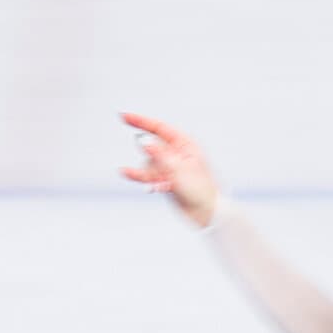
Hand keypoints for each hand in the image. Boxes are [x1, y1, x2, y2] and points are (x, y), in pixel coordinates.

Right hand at [119, 113, 219, 227]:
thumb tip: (144, 142)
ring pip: (148, 163)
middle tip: (161, 172)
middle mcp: (176, 153)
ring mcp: (169, 166)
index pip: (159, 128)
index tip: (124, 117)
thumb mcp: (180, 171)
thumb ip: (161, 156)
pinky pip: (148, 176)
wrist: (207, 215)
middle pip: (151, 148)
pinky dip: (146, 180)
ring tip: (160, 185)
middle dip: (151, 160)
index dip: (141, 121)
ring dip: (150, 175)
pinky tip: (146, 185)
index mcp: (185, 144)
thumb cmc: (203, 192)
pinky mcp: (164, 179)